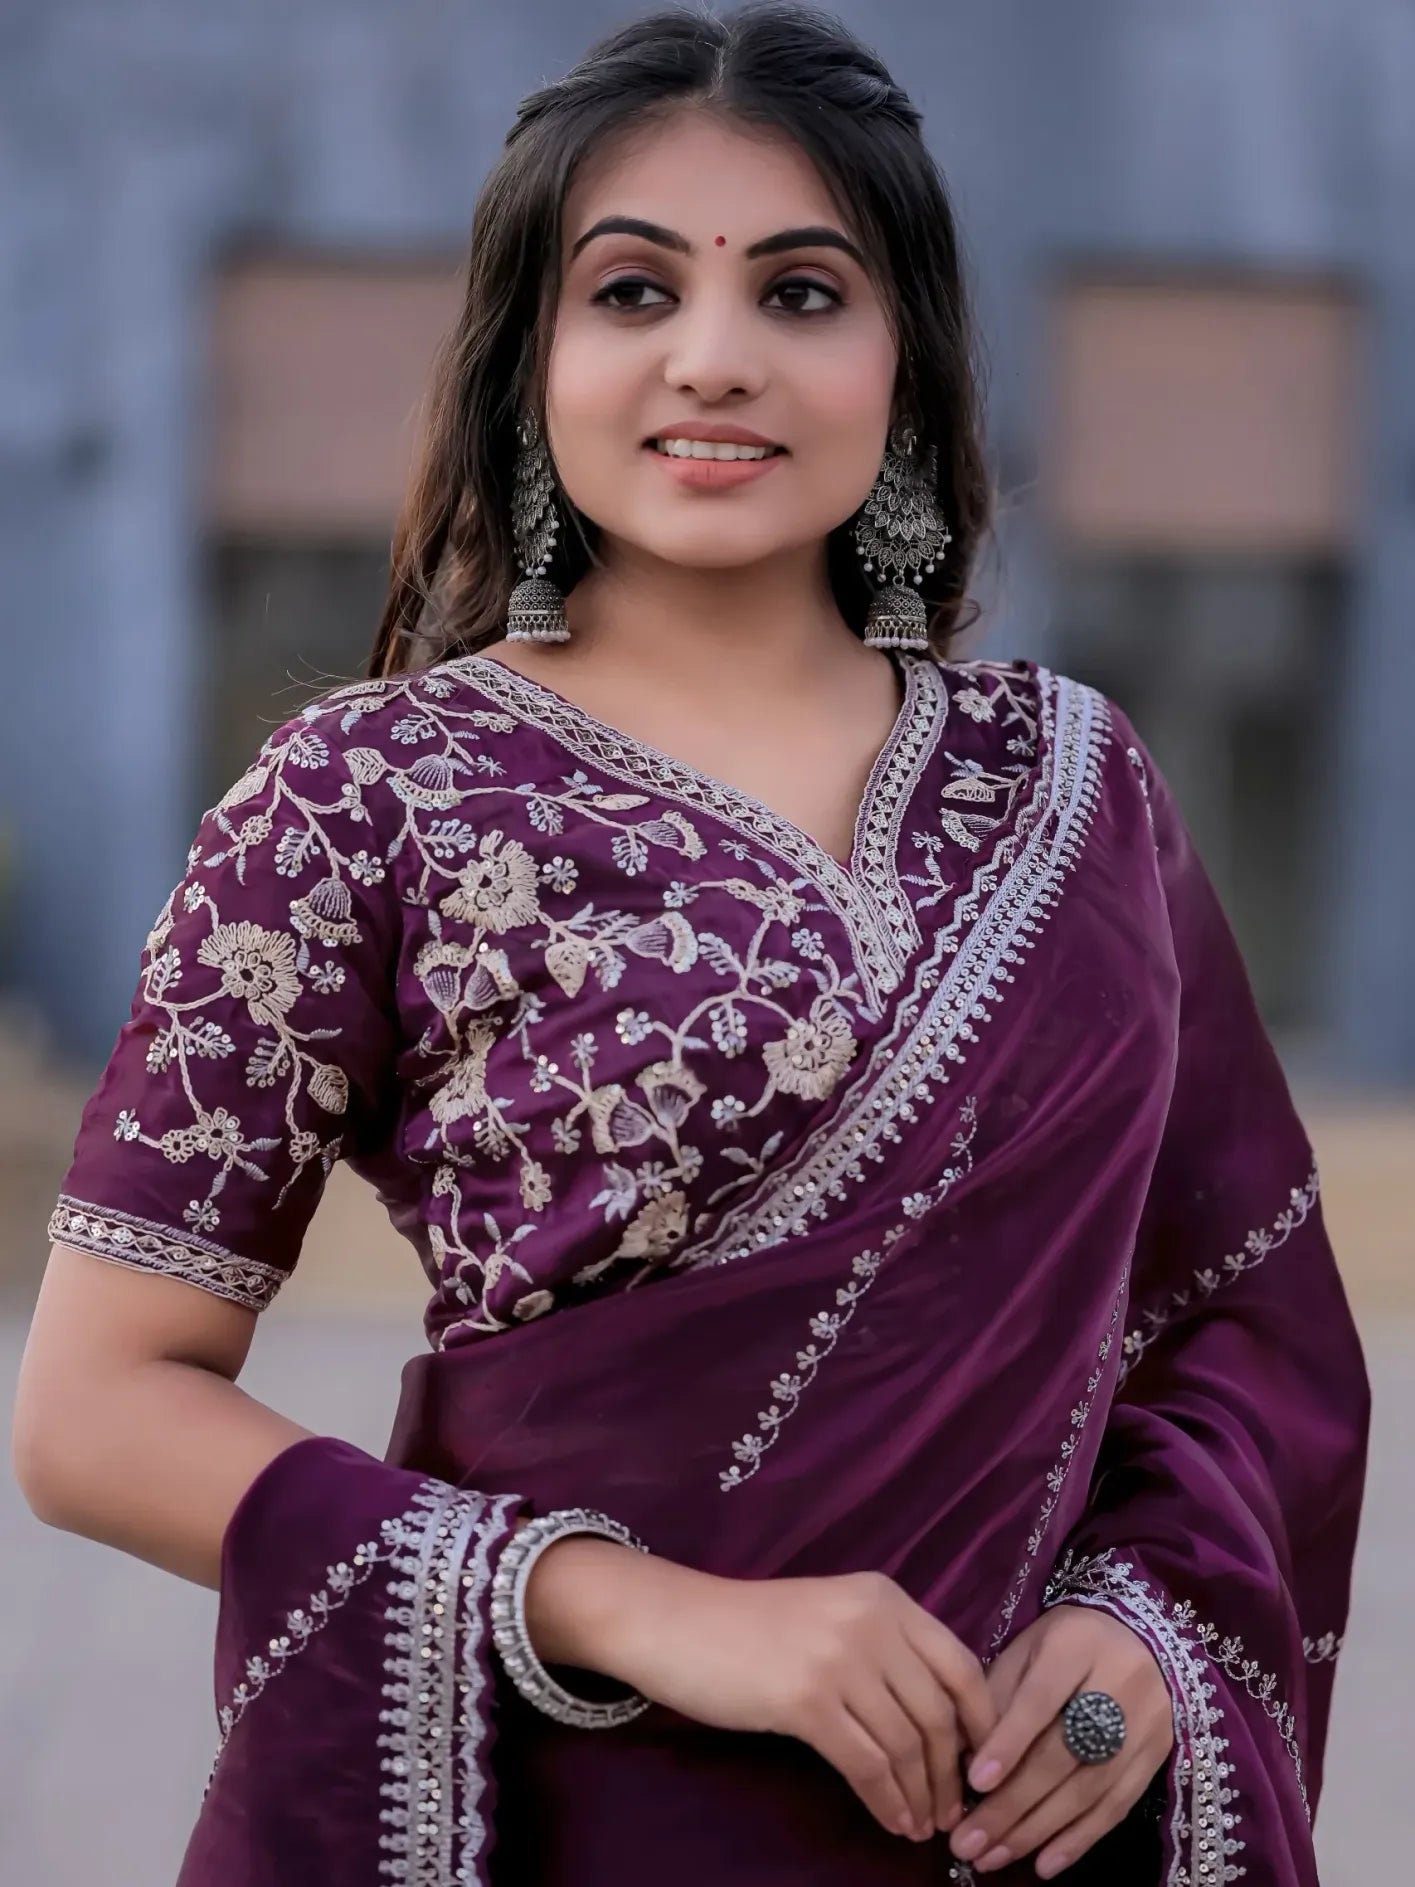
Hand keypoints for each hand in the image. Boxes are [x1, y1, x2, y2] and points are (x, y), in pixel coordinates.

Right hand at [531, 1546, 995, 1842]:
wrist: (682, 1624)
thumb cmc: (756, 1626)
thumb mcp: (833, 1616)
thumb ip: (884, 1648)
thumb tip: (939, 1717)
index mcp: (885, 1597)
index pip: (960, 1664)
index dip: (981, 1722)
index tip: (983, 1763)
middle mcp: (871, 1621)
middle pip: (937, 1712)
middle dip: (952, 1771)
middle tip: (953, 1810)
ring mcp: (840, 1659)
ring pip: (905, 1744)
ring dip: (921, 1795)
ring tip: (923, 1825)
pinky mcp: (807, 1701)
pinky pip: (866, 1765)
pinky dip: (887, 1801)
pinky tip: (892, 1822)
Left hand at [948, 1604, 1173, 1877]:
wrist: (1142, 1637)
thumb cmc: (1067, 1642)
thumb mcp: (1028, 1649)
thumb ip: (997, 1696)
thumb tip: (962, 1758)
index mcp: (1077, 1645)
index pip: (1041, 1700)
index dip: (1008, 1742)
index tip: (973, 1783)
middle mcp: (1118, 1685)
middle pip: (1063, 1754)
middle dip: (1012, 1804)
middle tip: (969, 1841)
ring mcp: (1143, 1725)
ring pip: (1088, 1789)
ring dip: (1037, 1831)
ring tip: (993, 1859)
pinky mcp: (1156, 1758)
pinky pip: (1116, 1808)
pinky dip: (1078, 1840)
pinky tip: (1044, 1864)